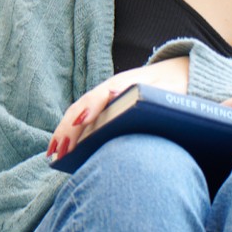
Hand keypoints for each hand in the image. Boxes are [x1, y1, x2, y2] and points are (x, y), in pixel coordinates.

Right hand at [47, 57, 187, 161]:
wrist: (177, 75)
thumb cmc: (174, 88)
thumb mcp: (169, 91)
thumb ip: (152, 93)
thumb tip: (120, 97)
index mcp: (126, 83)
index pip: (102, 95)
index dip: (91, 108)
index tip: (81, 124)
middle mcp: (109, 88)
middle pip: (83, 106)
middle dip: (69, 128)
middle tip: (59, 152)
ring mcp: (104, 96)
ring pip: (78, 112)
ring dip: (64, 132)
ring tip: (54, 155)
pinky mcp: (104, 106)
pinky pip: (82, 118)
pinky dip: (69, 132)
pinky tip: (63, 149)